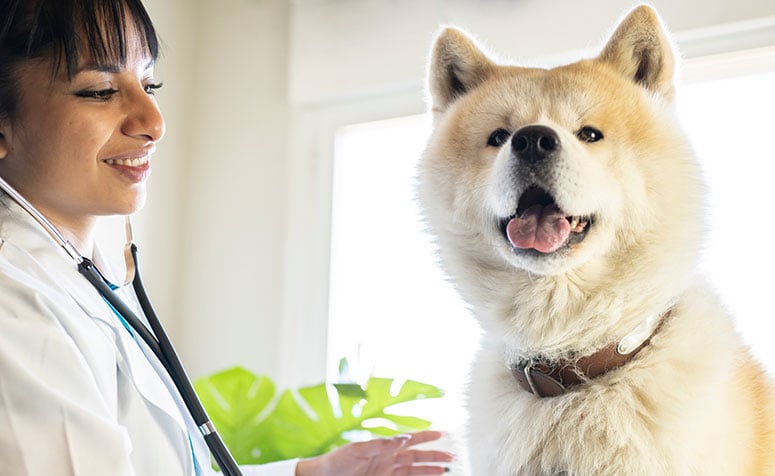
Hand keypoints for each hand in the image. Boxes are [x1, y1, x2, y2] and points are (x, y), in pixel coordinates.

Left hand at [295, 430, 453, 475]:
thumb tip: (403, 437)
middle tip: (453, 457)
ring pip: (414, 471)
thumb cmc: (335, 462)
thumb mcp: (357, 450)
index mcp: (383, 447)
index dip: (427, 437)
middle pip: (417, 457)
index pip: (410, 440)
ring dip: (429, 470)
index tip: (443, 434)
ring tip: (446, 470)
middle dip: (435, 456)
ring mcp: (386, 473)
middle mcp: (388, 459)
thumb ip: (380, 444)